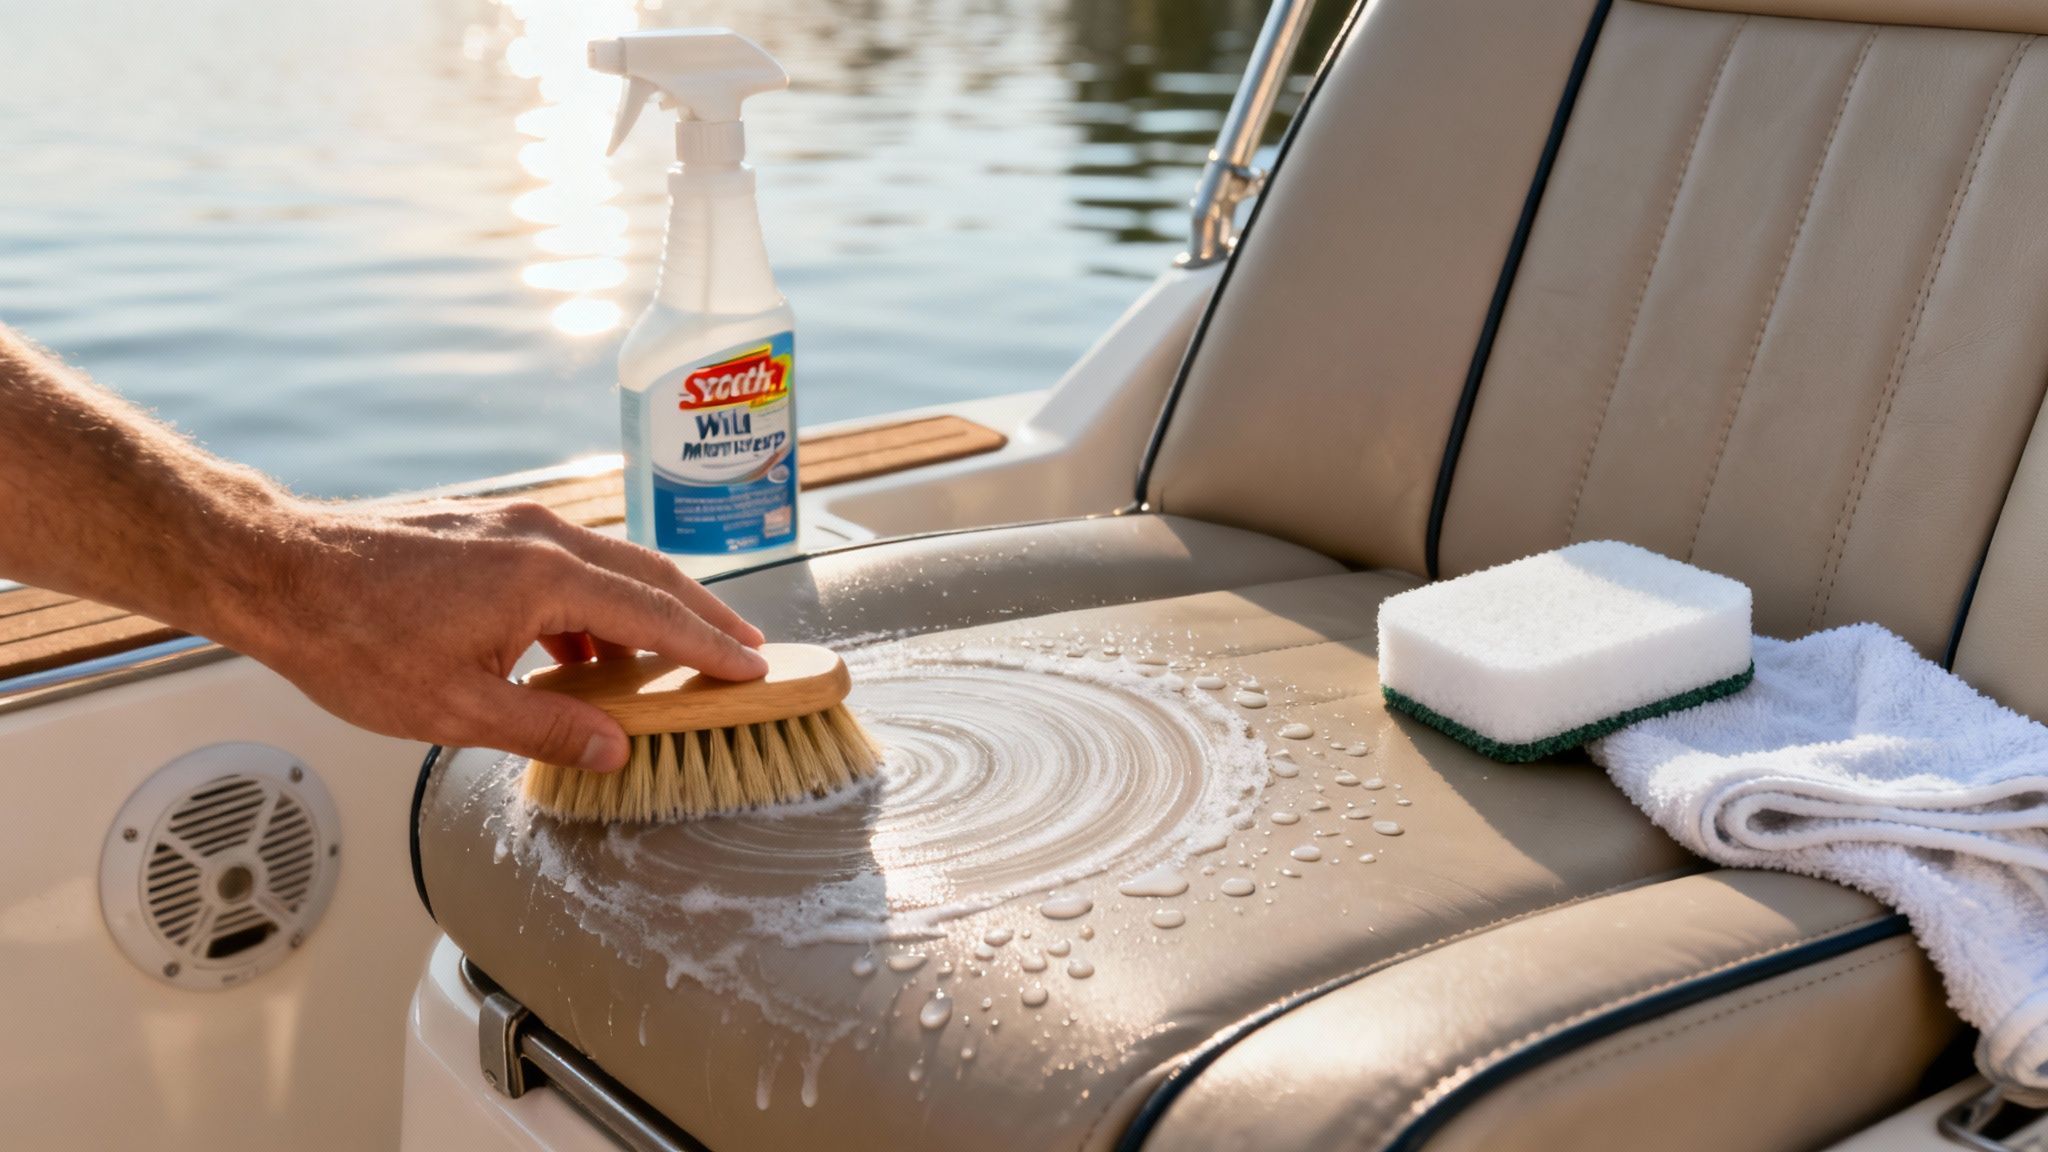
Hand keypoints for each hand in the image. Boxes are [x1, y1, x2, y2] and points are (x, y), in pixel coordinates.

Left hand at [230, 498, 767, 771]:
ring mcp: (514, 524)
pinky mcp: (488, 527)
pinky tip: (584, 647)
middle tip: (746, 651)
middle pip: (651, 574)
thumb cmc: (352, 638)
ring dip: (649, 609)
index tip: (755, 670)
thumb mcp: (455, 708)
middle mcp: (541, 536)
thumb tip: (614, 748)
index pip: (656, 616)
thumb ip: (547, 728)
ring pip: (611, 564)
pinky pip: (568, 561)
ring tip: (671, 658)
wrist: (276, 570)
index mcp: (544, 577)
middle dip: (704, 616)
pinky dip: (597, 602)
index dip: (711, 649)